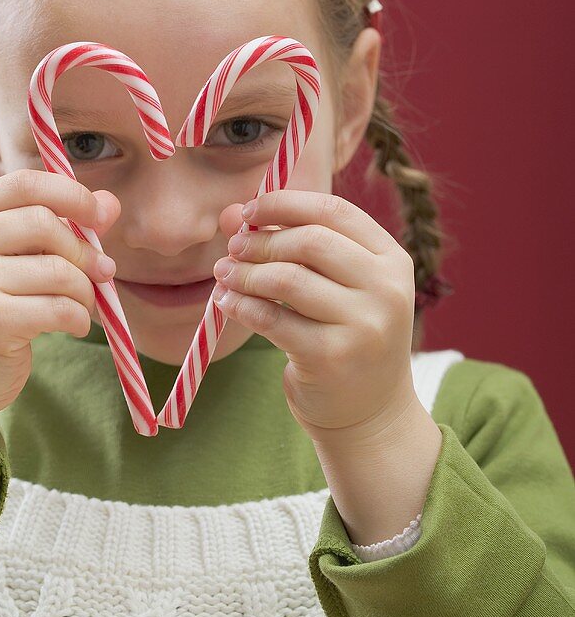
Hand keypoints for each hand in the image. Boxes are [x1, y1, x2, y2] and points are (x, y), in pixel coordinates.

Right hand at [0, 169, 120, 428]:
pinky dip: (79, 318)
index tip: (100, 216)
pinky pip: (58, 307)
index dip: (70, 193)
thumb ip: (58, 230)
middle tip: (103, 273)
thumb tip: (111, 203)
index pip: (24, 183)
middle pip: (44, 223)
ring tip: (82, 306)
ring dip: (85, 291)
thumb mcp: (14, 265)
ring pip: (57, 270)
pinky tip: (74, 326)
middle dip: (85, 251)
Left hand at [213, 191, 419, 445]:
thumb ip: (290, 241)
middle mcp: (386, 289)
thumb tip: (229, 213)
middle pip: (310, 241)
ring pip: (288, 279)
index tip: (249, 211)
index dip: (285, 203)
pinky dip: (241, 306)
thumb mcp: (334, 283)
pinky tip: (226, 302)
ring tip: (225, 274)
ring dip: (246, 273)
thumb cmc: (346, 333)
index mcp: (392, 259)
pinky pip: (272, 319)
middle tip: (233, 247)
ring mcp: (364, 325)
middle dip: (262, 240)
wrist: (371, 412)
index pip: (334, 211)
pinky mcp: (332, 358)